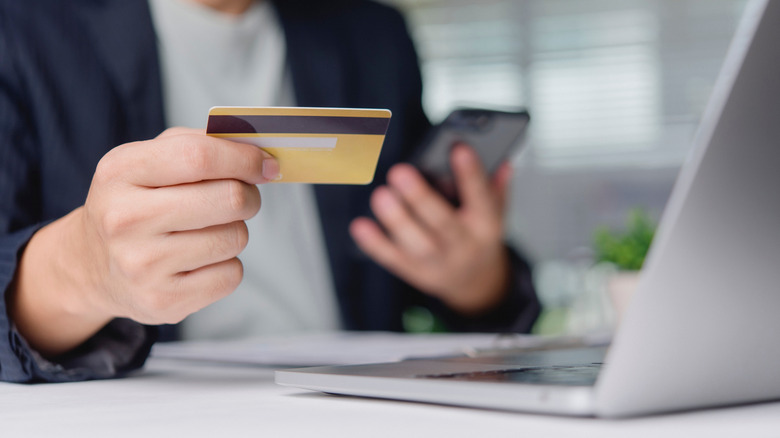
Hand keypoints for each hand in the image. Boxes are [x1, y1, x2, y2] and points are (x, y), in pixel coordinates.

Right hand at [10, 128, 278, 355]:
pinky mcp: (162, 301)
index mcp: (120, 172)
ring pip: (235, 238)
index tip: (266, 163)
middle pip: (229, 198)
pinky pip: (231, 275)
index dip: (244, 159)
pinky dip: (227, 265)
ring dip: (235, 231)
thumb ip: (199, 145)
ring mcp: (142, 265)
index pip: (199, 157)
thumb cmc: (136, 203)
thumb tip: (260, 156)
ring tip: (209, 231)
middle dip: (249, 195)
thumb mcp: (148, 160)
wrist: (93, 264)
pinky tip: (200, 261)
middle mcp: (125, 219)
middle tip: (242, 197)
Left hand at [350, 144, 511, 315]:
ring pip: (417, 244)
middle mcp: (463, 245)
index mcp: (486, 226)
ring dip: (396, 220)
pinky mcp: (415, 272)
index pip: (482, 198)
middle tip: (400, 171)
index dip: (471, 174)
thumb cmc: (479, 235)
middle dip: (420, 197)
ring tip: (381, 195)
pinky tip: (360, 225)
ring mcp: (438, 262)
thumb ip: (495, 185)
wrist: (476, 282)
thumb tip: (501, 160)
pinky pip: (393, 259)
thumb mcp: (495, 211)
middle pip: (443, 223)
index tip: (459, 148)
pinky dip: (375, 244)